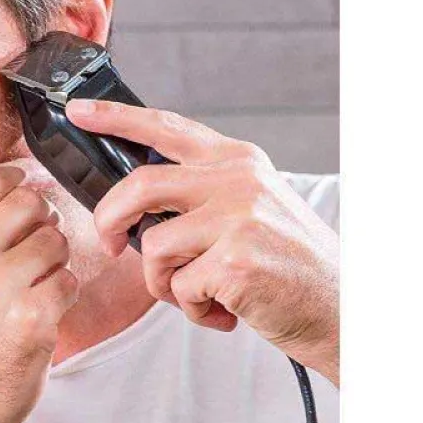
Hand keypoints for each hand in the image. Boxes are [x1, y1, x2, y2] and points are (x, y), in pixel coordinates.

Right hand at [0, 164, 79, 422]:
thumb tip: (17, 187)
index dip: (19, 181)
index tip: (26, 196)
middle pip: (30, 202)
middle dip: (42, 223)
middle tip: (35, 251)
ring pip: (56, 240)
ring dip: (55, 262)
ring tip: (33, 289)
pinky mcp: (33, 317)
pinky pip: (69, 280)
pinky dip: (63, 296)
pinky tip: (41, 316)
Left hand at [65, 99, 338, 384]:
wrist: (343, 308)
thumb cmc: (289, 264)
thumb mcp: (253, 207)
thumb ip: (202, 194)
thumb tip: (136, 211)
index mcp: (237, 160)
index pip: (165, 127)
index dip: (115, 117)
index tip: (78, 111)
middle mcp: (237, 180)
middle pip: (139, 186)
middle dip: (110, 221)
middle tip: (111, 245)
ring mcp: (238, 218)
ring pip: (154, 248)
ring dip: (164, 284)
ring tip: (199, 294)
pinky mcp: (235, 261)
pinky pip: (178, 288)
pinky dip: (192, 310)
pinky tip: (224, 310)